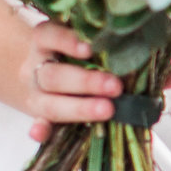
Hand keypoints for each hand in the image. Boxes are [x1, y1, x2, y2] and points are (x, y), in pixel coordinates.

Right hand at [17, 23, 123, 143]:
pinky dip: (41, 131)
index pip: (49, 36)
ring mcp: (35, 95)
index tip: (89, 49)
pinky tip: (41, 134)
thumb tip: (135, 48)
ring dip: (79, 108)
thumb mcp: (77, 40)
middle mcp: (36, 68)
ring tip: (108, 110)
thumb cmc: (69, 51)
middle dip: (86, 82)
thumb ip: (98, 44)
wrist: (38, 71)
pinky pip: (39, 125)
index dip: (67, 41)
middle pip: (54, 76)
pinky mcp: (39, 117)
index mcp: (43, 41)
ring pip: (50, 104)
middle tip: (115, 87)